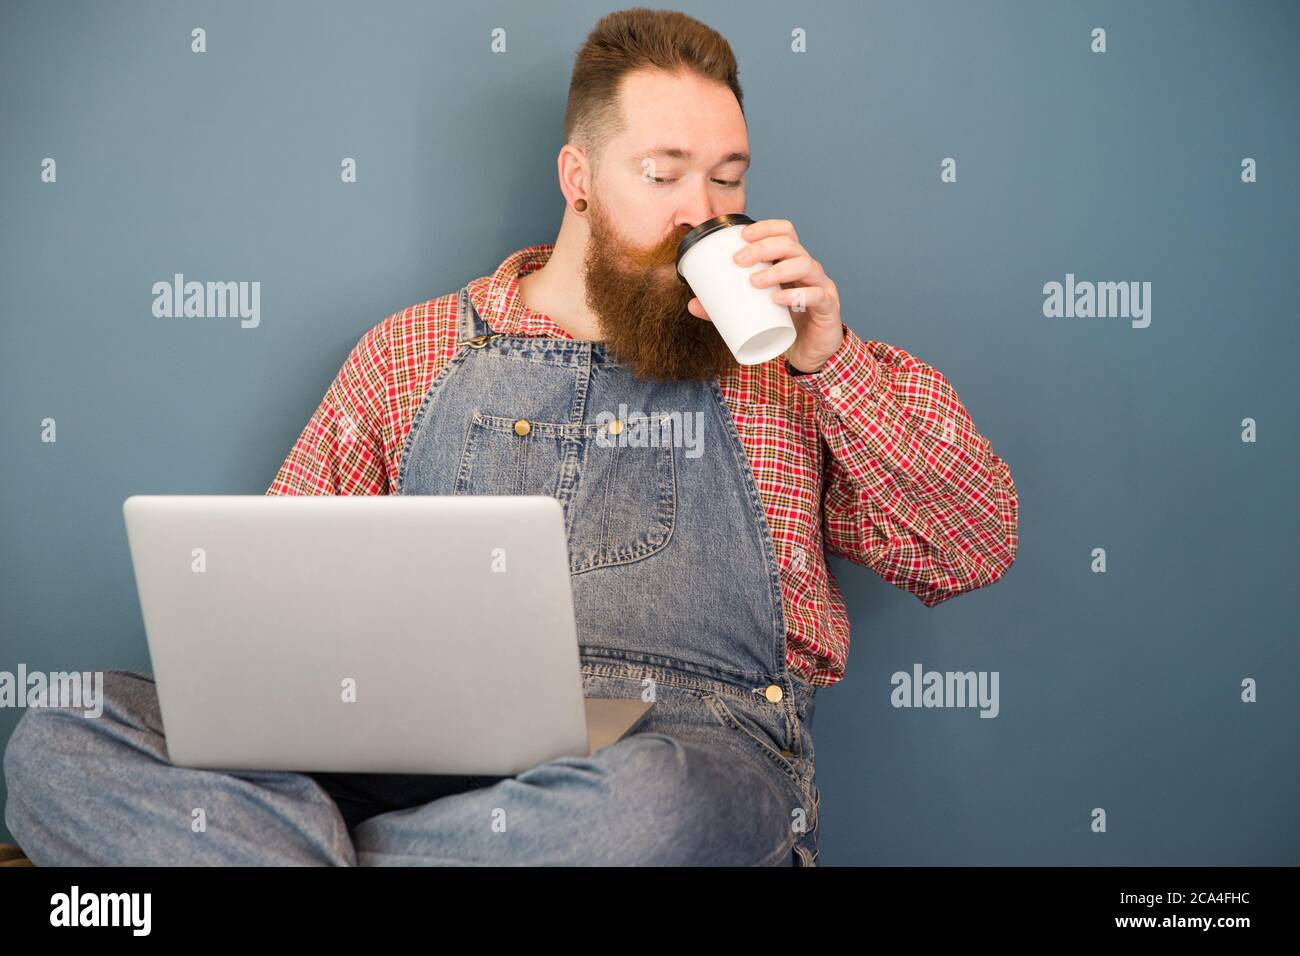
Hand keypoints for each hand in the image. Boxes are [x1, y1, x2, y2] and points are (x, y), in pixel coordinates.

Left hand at [686, 218, 842, 372]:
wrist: (812, 354)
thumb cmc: (785, 326)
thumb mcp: (755, 313)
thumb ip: (726, 307)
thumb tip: (692, 304)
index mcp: (792, 263)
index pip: (785, 232)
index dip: (766, 228)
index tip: (742, 236)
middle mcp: (809, 269)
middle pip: (791, 244)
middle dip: (763, 247)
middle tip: (738, 261)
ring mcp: (822, 286)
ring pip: (805, 265)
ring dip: (777, 269)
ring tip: (754, 282)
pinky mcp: (829, 308)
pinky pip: (817, 295)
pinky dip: (797, 295)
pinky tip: (779, 298)